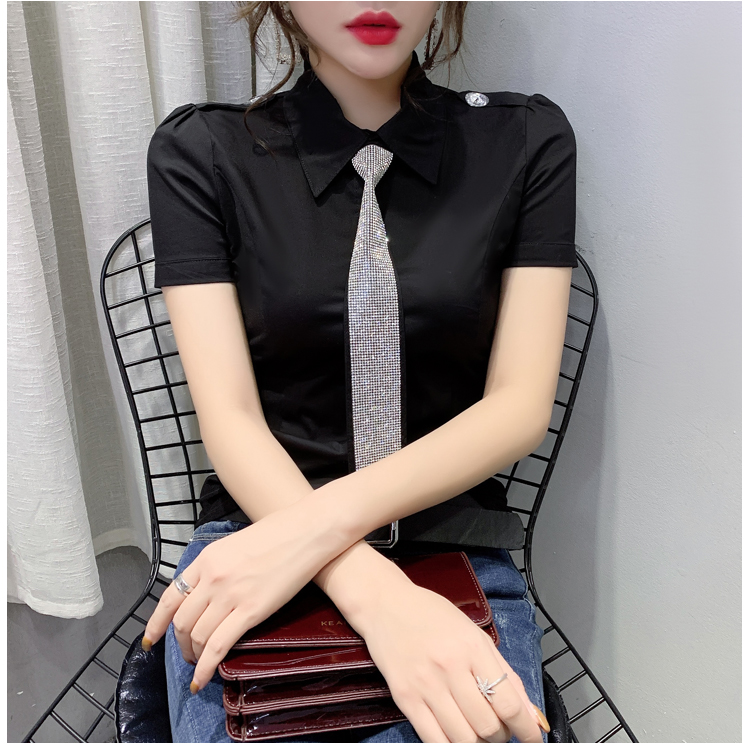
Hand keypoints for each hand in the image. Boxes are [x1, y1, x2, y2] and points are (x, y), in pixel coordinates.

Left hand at [141, 501, 345, 689]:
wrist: (305, 532)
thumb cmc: (277, 534)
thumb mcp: (234, 545)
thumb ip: (215, 567)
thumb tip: (206, 591)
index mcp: (206, 559)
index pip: (170, 598)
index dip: (156, 624)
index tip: (150, 640)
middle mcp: (212, 578)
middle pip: (182, 622)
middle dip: (179, 644)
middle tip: (186, 654)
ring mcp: (230, 595)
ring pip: (197, 637)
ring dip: (193, 657)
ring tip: (198, 665)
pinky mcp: (250, 611)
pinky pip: (218, 647)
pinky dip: (205, 668)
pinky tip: (203, 679)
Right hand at [351, 574, 545, 742]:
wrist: (385, 604)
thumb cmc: (431, 615)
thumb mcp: (474, 634)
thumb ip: (504, 672)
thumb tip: (530, 712)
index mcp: (472, 648)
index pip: (508, 702)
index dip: (526, 729)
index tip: (533, 737)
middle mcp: (450, 667)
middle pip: (488, 726)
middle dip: (501, 736)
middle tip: (500, 729)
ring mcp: (425, 685)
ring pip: (463, 739)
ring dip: (478, 743)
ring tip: (478, 731)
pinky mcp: (405, 698)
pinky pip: (433, 740)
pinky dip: (450, 746)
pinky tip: (456, 737)